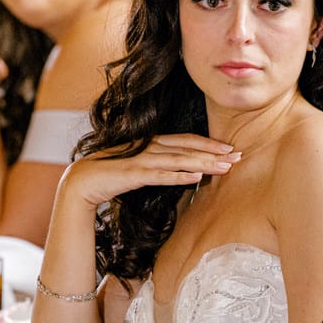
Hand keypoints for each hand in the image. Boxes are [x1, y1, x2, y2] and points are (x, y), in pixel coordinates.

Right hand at [60, 134, 240, 208]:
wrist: (83, 181)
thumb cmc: (114, 175)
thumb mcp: (143, 167)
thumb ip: (162, 165)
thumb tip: (187, 171)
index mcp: (153, 143)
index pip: (187, 141)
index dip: (210, 144)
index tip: (231, 149)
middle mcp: (151, 147)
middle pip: (189, 148)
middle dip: (215, 152)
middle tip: (239, 157)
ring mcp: (142, 159)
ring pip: (180, 160)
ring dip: (204, 163)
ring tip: (225, 167)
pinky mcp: (134, 174)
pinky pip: (161, 175)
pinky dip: (179, 176)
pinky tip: (196, 178)